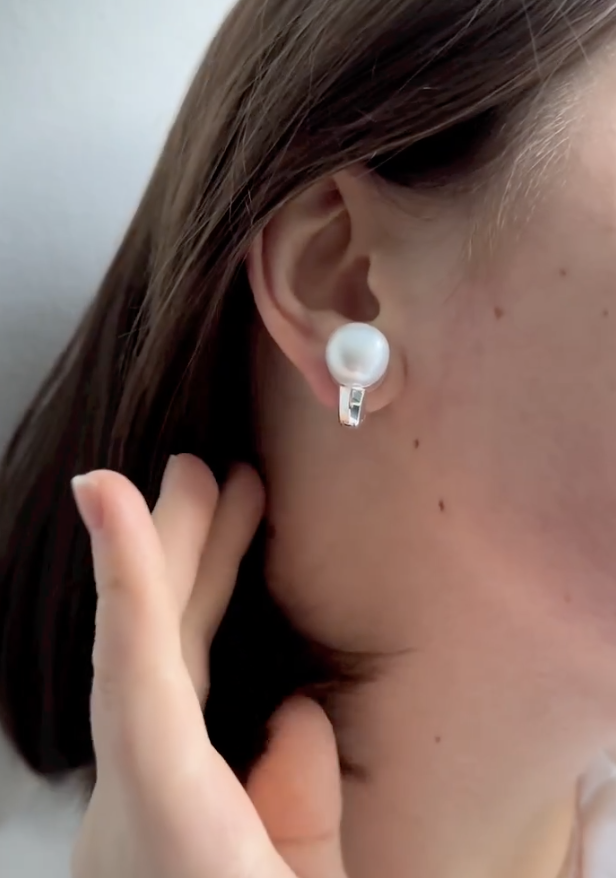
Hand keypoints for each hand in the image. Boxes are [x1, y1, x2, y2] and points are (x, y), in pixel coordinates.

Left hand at [70, 454, 346, 877]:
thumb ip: (305, 815)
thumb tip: (292, 716)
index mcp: (178, 844)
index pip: (141, 692)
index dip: (128, 581)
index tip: (103, 489)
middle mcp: (131, 825)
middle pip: (142, 661)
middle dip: (171, 550)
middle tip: (200, 470)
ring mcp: (127, 824)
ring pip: (152, 678)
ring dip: (190, 586)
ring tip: (227, 504)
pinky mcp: (141, 828)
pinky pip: (161, 711)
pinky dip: (188, 642)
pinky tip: (218, 601)